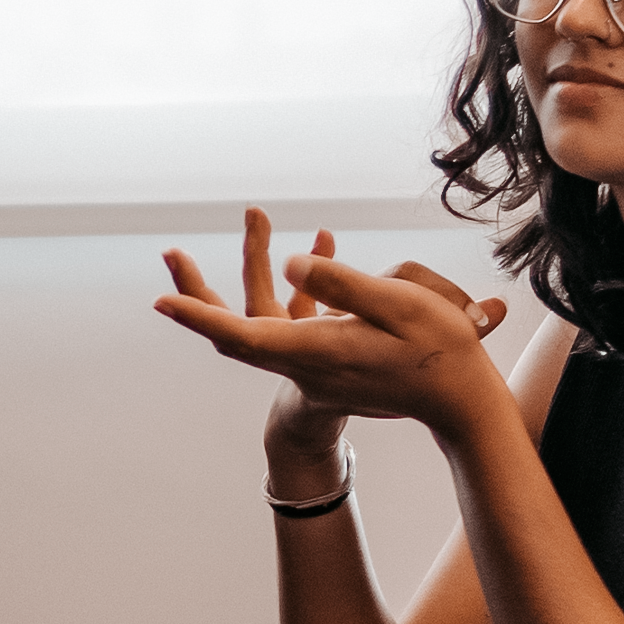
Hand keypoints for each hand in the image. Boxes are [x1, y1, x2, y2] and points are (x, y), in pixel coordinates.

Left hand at [156, 207, 510, 451]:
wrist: (461, 405)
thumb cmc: (441, 354)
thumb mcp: (403, 307)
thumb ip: (344, 284)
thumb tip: (289, 263)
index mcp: (316, 351)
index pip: (241, 335)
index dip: (199, 317)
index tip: (162, 300)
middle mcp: (304, 362)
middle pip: (234, 330)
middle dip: (200, 292)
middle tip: (170, 253)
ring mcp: (314, 364)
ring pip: (263, 318)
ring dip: (256, 269)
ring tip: (258, 218)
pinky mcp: (331, 358)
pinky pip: (301, 317)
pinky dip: (303, 282)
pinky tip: (324, 240)